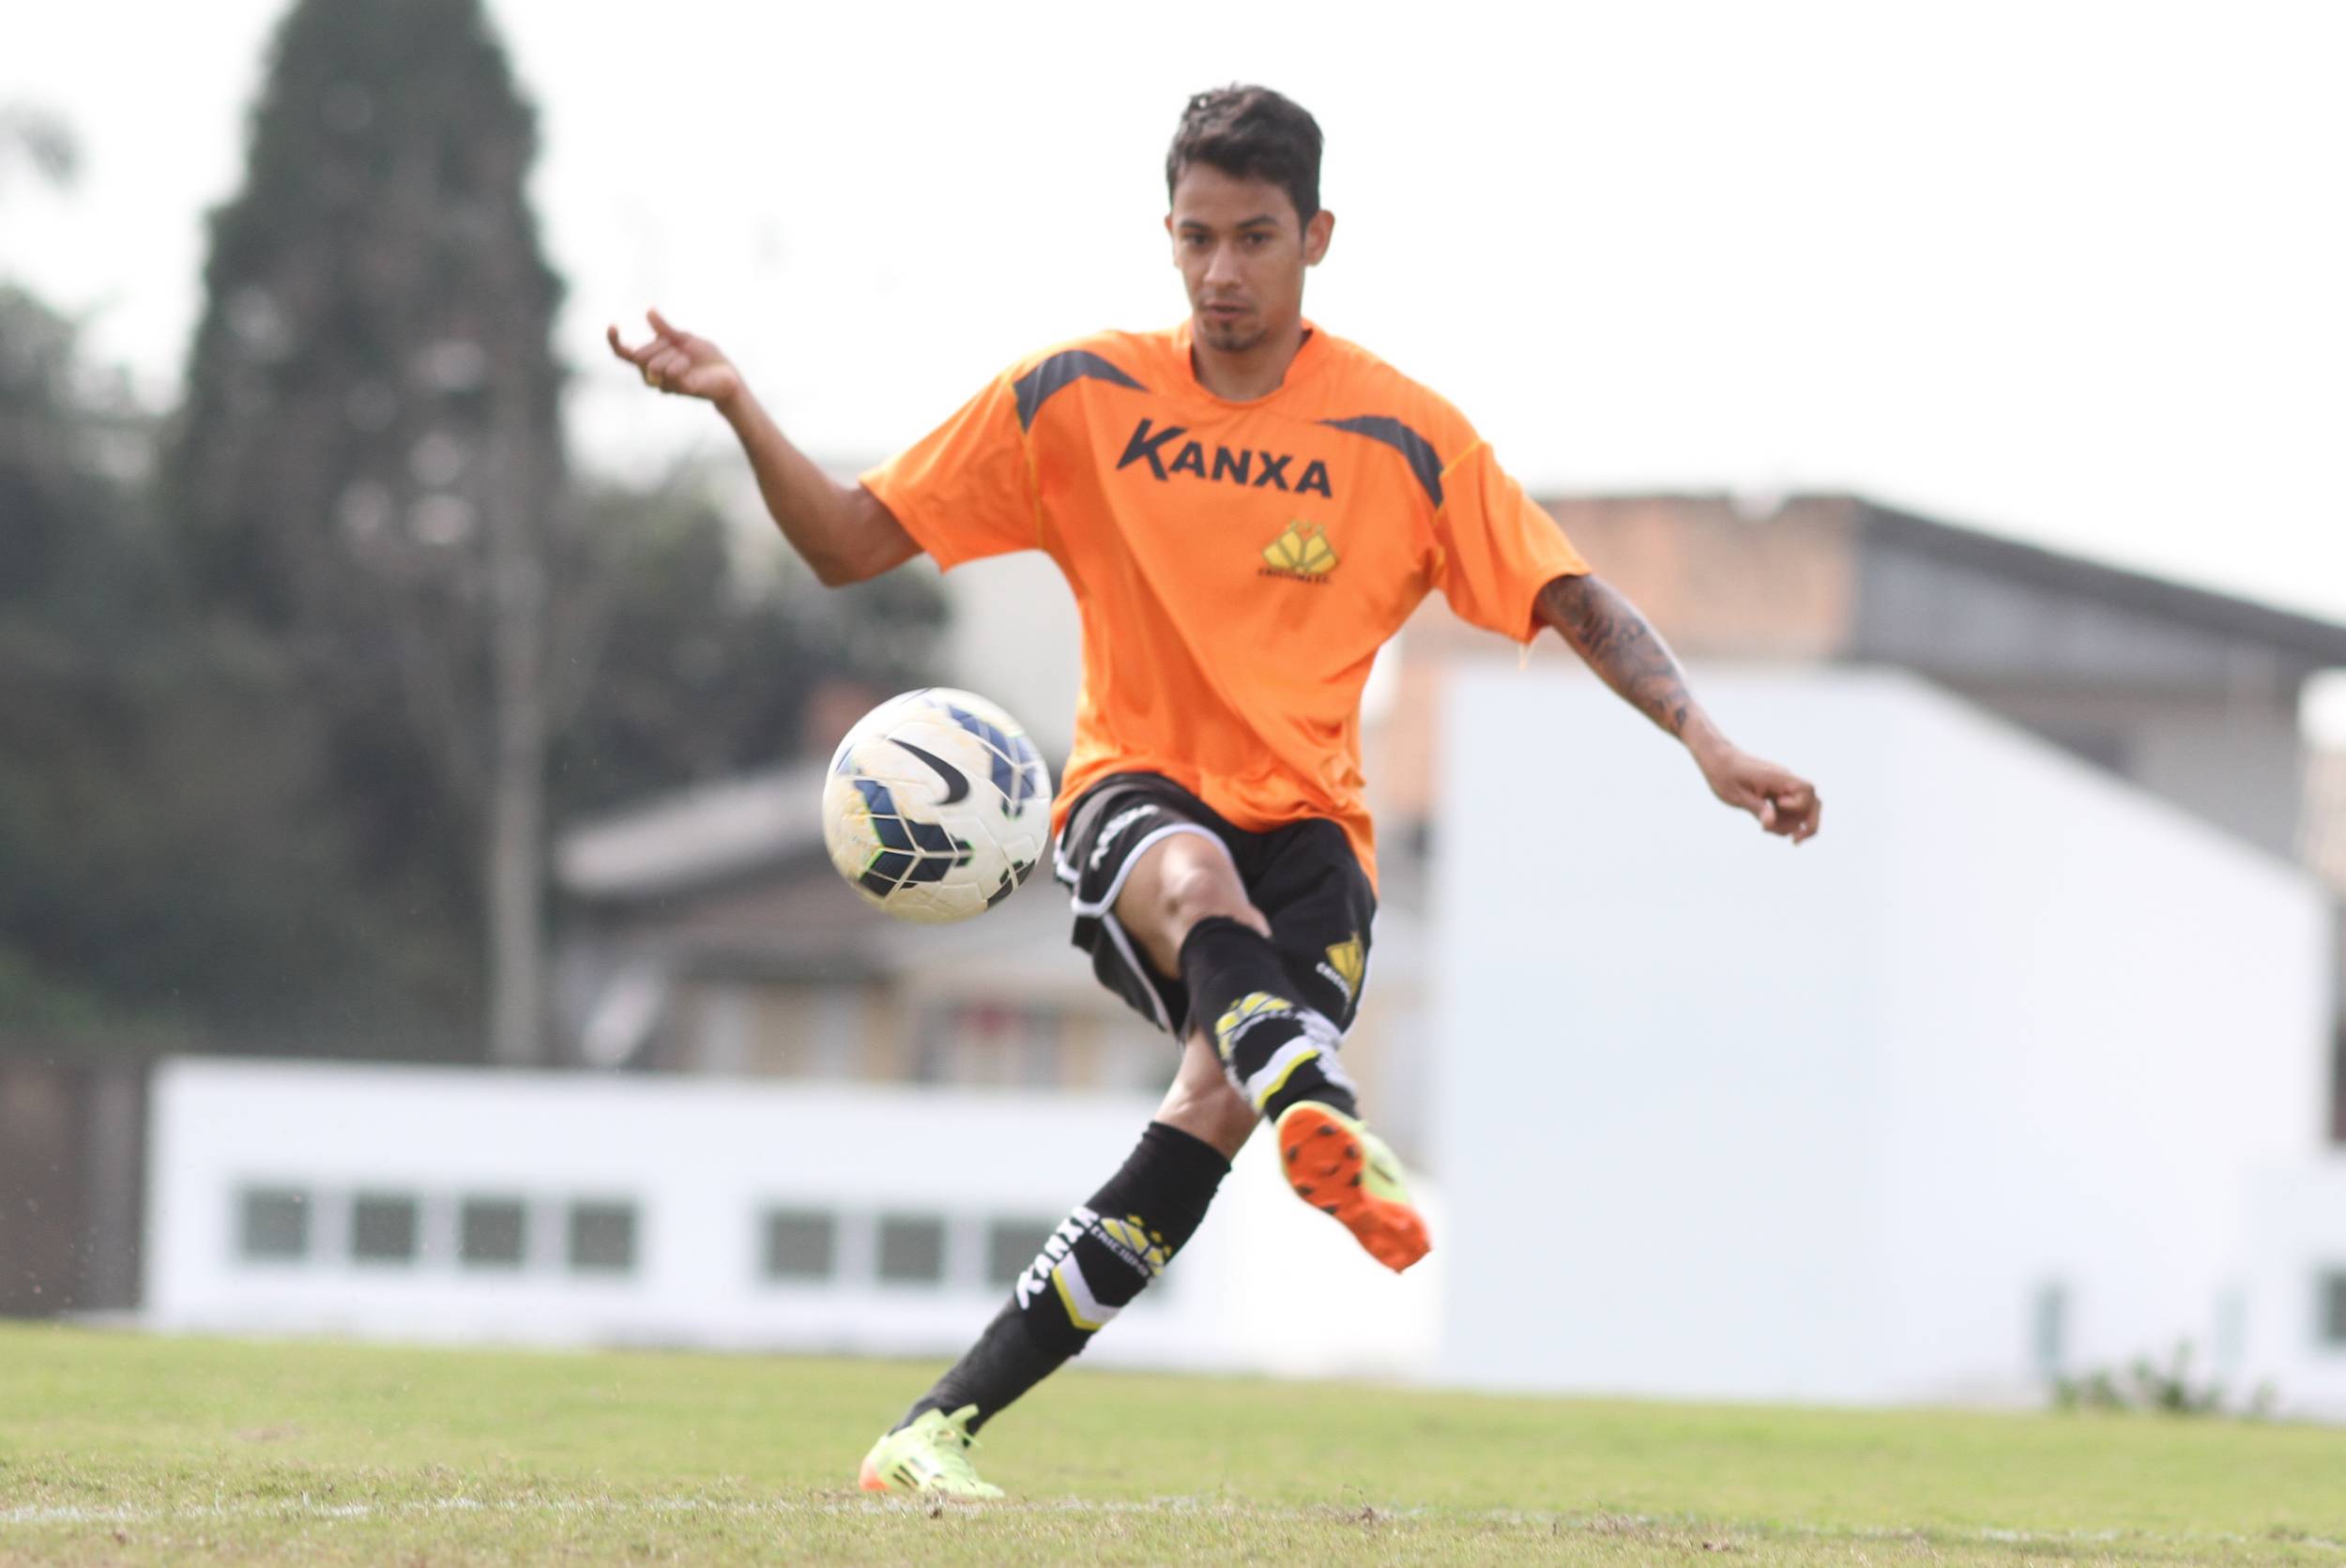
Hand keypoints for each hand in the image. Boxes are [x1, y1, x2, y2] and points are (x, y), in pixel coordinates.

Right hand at [606, 309, 742, 404]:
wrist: (727, 374)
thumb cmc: (704, 357)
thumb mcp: (684, 337)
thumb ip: (665, 329)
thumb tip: (649, 311)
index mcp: (651, 359)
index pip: (624, 353)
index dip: (615, 341)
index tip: (612, 325)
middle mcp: (653, 375)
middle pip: (640, 356)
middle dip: (658, 345)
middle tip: (677, 345)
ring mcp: (665, 385)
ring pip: (653, 366)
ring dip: (671, 355)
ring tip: (686, 357)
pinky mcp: (679, 390)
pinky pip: (669, 374)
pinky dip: (678, 364)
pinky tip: (687, 361)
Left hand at [1696, 741, 1820, 842]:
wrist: (1718, 759)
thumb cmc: (1723, 774)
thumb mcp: (1735, 795)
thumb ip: (1755, 808)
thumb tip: (1770, 823)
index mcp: (1777, 777)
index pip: (1806, 790)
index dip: (1799, 805)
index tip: (1778, 806)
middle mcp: (1785, 781)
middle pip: (1813, 803)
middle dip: (1808, 825)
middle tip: (1795, 842)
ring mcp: (1782, 787)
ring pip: (1801, 810)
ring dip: (1790, 825)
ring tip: (1765, 828)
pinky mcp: (1777, 793)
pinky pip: (1789, 810)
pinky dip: (1782, 821)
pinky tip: (1765, 825)